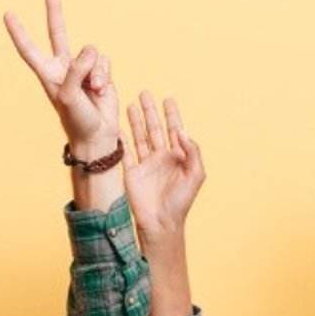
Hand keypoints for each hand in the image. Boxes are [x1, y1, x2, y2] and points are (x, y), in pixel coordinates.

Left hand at [3, 0, 119, 159]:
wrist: (96, 134)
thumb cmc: (77, 119)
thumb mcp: (69, 95)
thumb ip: (76, 69)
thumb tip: (89, 50)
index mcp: (47, 74)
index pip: (30, 49)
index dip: (20, 32)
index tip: (8, 14)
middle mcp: (63, 67)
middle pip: (58, 32)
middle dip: (54, 10)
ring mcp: (81, 68)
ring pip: (91, 52)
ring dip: (96, 72)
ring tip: (93, 91)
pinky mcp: (99, 71)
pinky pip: (105, 61)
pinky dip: (106, 76)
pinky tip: (101, 91)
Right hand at [125, 93, 204, 242]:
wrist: (161, 222)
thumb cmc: (181, 202)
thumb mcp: (196, 175)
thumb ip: (193, 152)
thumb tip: (182, 132)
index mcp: (177, 156)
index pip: (174, 129)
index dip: (171, 114)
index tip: (168, 99)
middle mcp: (160, 157)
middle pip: (154, 128)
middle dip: (150, 111)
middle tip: (145, 93)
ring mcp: (145, 164)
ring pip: (139, 136)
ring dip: (135, 121)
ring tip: (131, 104)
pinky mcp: (131, 173)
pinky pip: (125, 153)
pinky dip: (122, 140)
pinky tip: (118, 128)